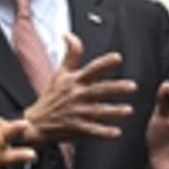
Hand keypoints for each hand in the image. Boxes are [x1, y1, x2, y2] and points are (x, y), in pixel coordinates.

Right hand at [22, 33, 136, 143]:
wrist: (36, 122)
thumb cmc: (51, 97)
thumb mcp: (59, 73)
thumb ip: (70, 54)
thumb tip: (69, 35)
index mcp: (74, 81)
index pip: (91, 68)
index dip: (104, 62)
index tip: (117, 58)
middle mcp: (77, 95)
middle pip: (99, 89)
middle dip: (116, 88)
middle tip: (133, 86)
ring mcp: (77, 112)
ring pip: (98, 111)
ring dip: (114, 111)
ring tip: (128, 110)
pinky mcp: (76, 127)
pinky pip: (92, 130)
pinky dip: (104, 132)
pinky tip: (116, 133)